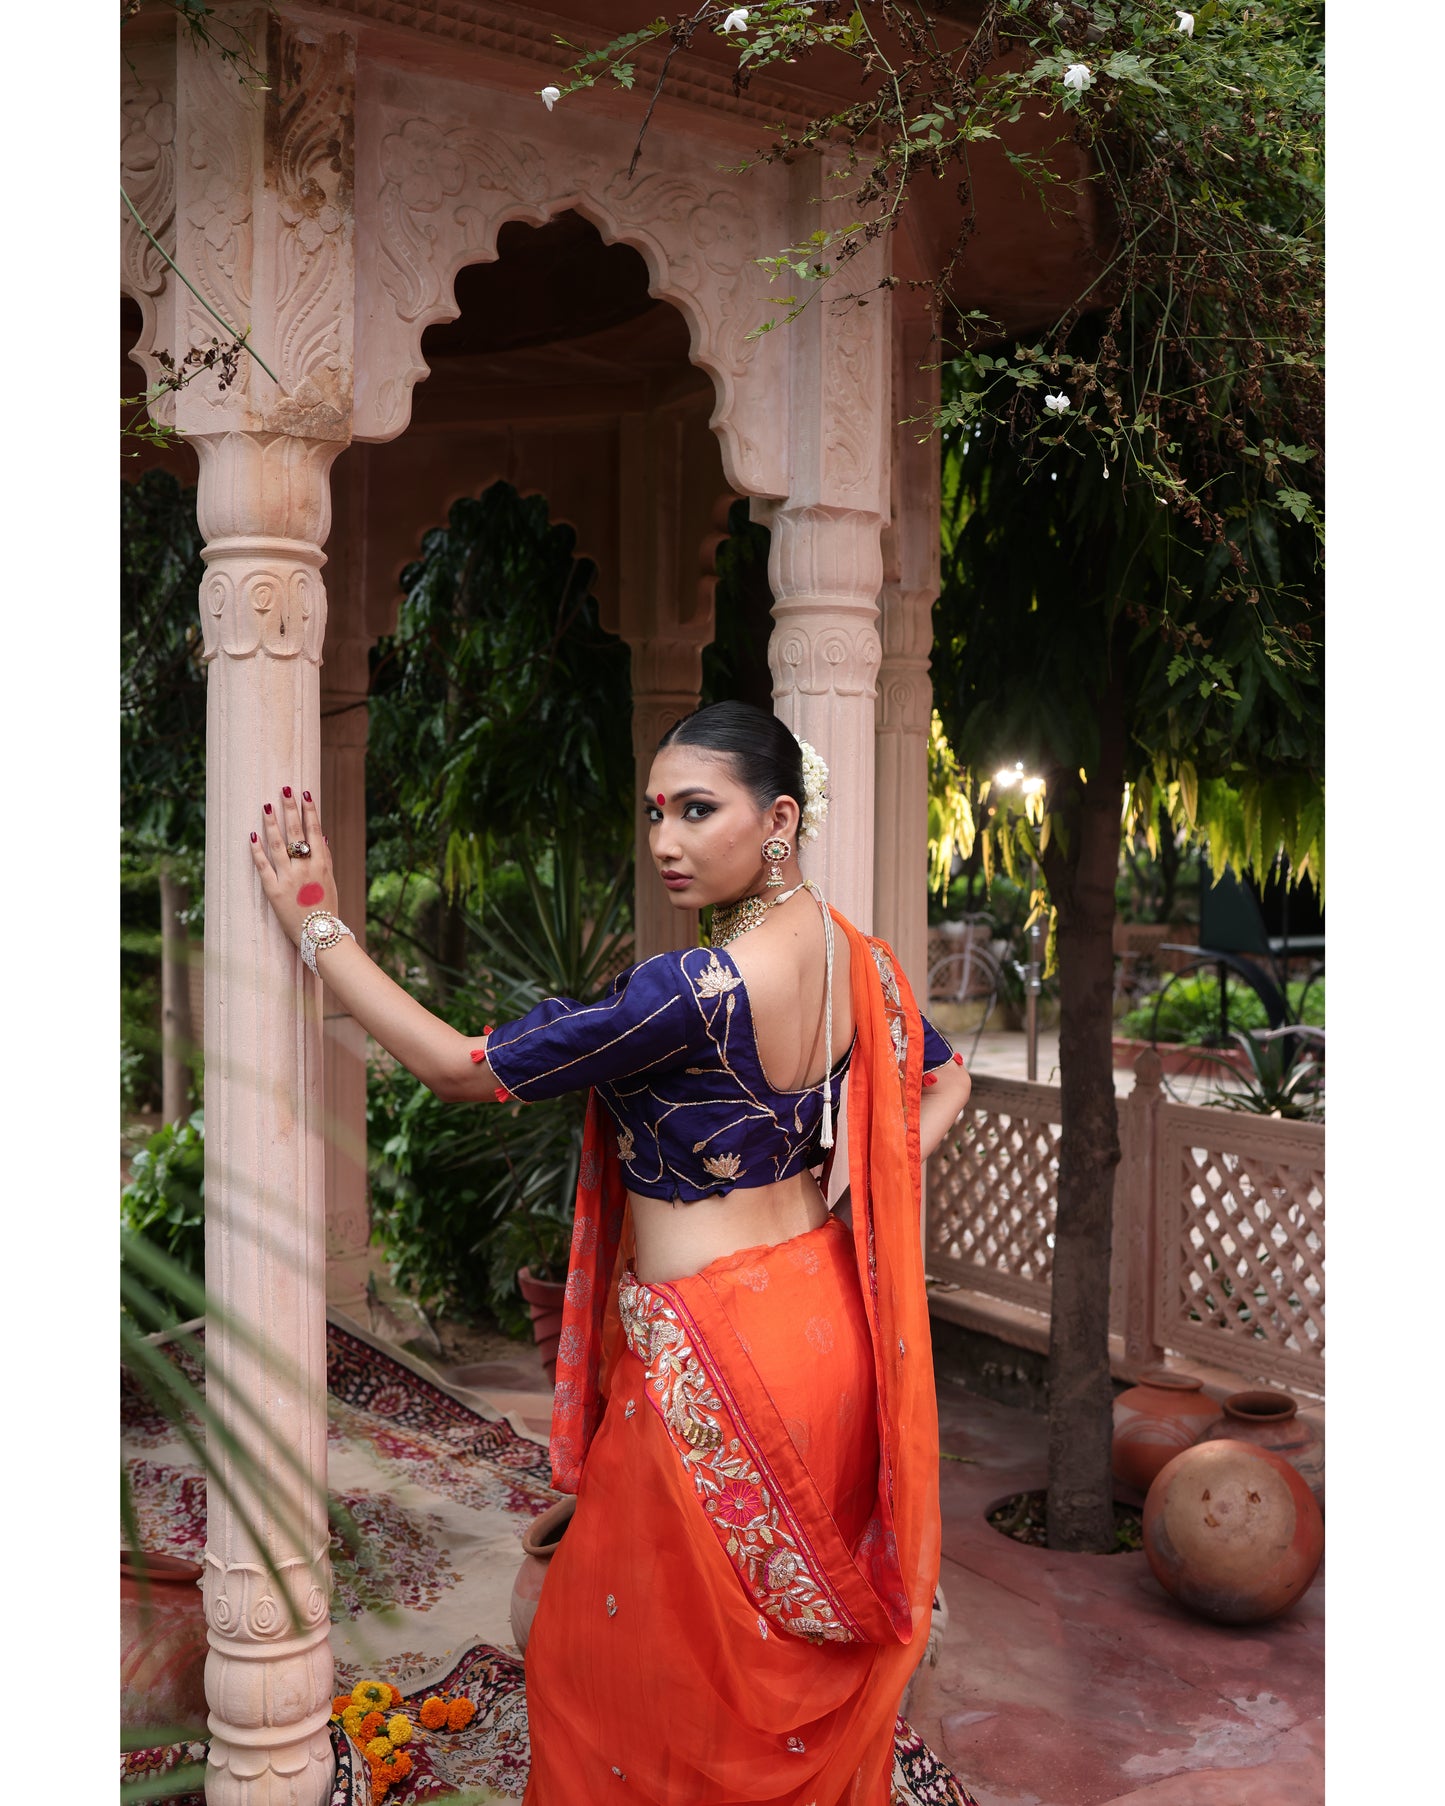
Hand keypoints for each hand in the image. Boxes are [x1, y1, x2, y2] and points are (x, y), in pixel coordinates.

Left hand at [249, 787, 340, 947]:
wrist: (319, 933)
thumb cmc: (327, 908)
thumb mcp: (331, 881)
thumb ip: (325, 859)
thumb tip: (321, 837)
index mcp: (321, 864)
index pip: (314, 830)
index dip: (309, 811)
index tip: (305, 793)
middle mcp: (305, 867)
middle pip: (296, 832)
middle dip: (290, 808)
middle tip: (284, 789)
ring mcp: (288, 878)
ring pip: (277, 844)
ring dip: (271, 823)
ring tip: (266, 806)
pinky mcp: (273, 890)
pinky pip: (263, 866)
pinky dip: (257, 850)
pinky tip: (252, 835)